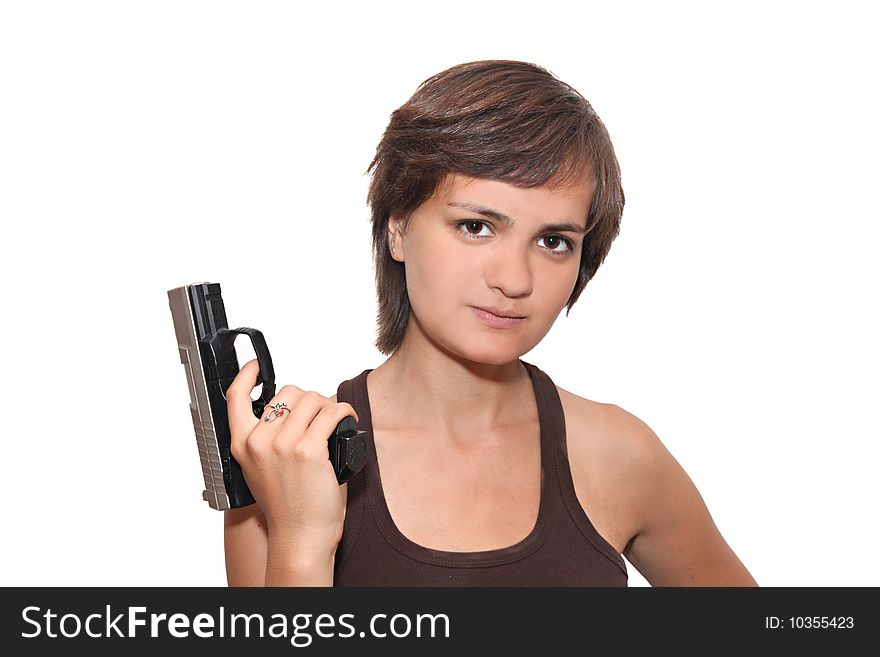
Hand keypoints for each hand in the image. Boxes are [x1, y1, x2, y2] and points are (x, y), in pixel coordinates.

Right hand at [226, 359, 357, 553]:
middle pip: (288, 393)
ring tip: (333, 421)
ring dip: (327, 405)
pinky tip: (349, 420)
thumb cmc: (288, 506)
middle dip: (308, 399)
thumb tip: (288, 413)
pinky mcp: (309, 450)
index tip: (255, 366)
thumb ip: (264, 441)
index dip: (246, 376)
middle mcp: (259, 442)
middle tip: (319, 417)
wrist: (300, 535)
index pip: (235, 399)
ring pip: (312, 399)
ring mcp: (283, 445)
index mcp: (243, 445)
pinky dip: (345, 411)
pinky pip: (332, 413)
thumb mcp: (261, 470)